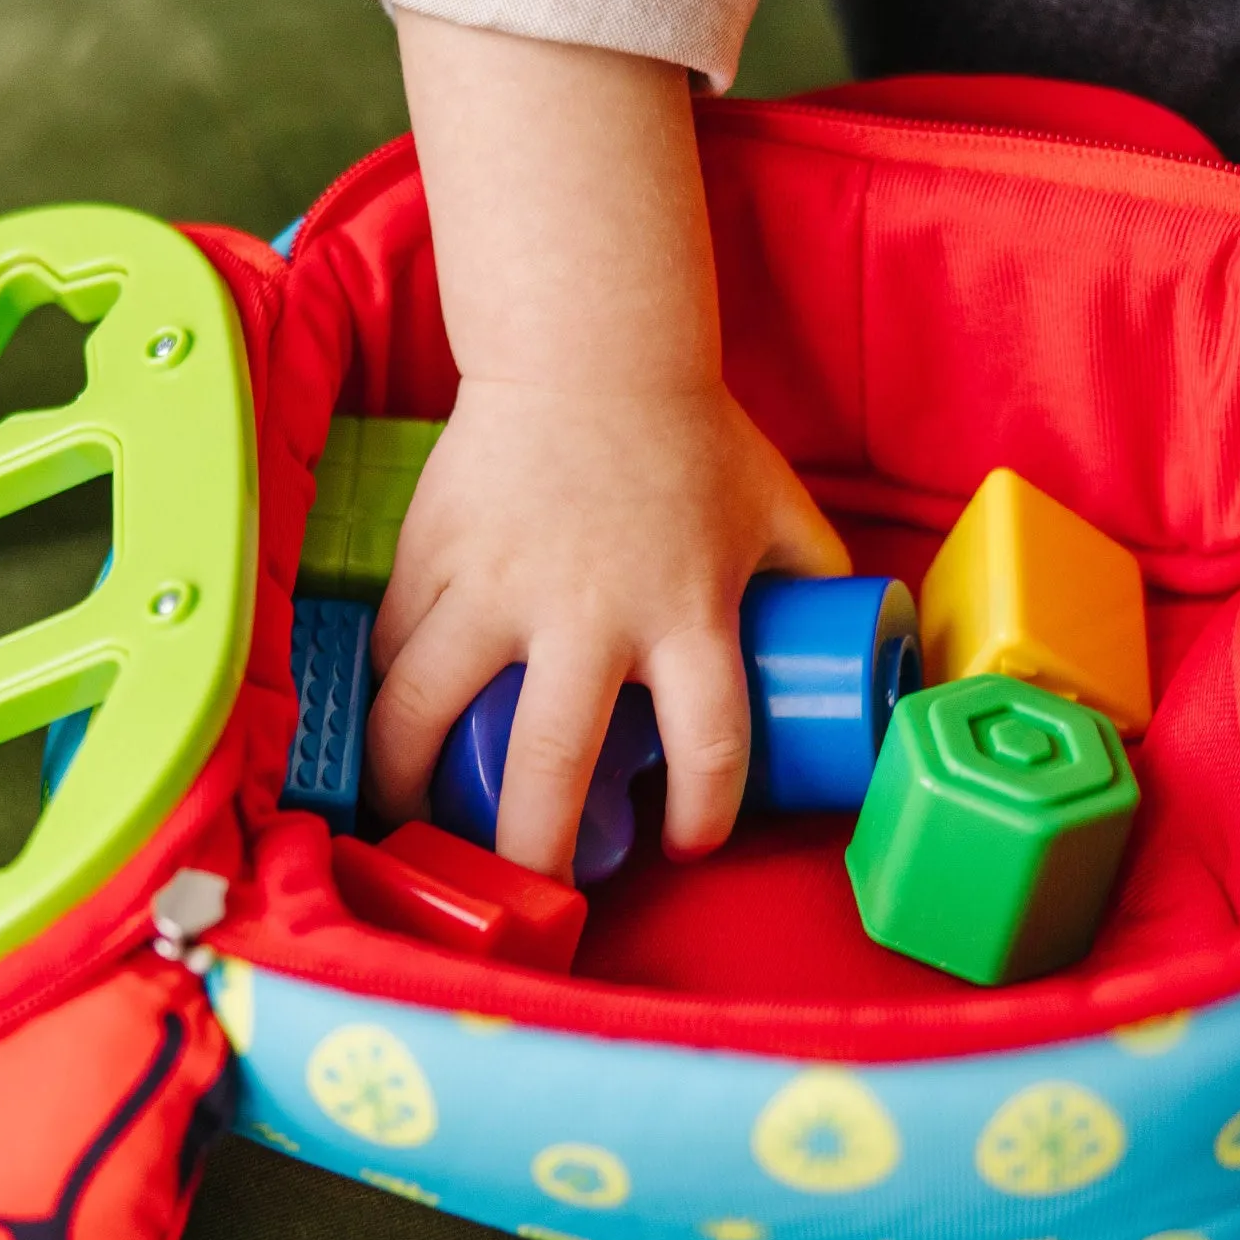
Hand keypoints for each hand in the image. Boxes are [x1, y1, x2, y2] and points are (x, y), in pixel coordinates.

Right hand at [368, 11, 848, 880]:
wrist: (588, 351)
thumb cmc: (690, 437)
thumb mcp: (779, 511)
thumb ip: (815, 585)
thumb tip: (855, 657)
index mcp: (686, 609)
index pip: (710, 746)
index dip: (704, 816)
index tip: (686, 844)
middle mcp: (586, 611)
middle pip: (551, 759)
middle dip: (532, 845)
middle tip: (529, 887)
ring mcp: (494, 584)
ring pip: (424, 708)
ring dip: (407, 782)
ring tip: (406, 826)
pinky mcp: (431, 557)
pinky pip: (393, 649)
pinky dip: (384, 700)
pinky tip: (388, 735)